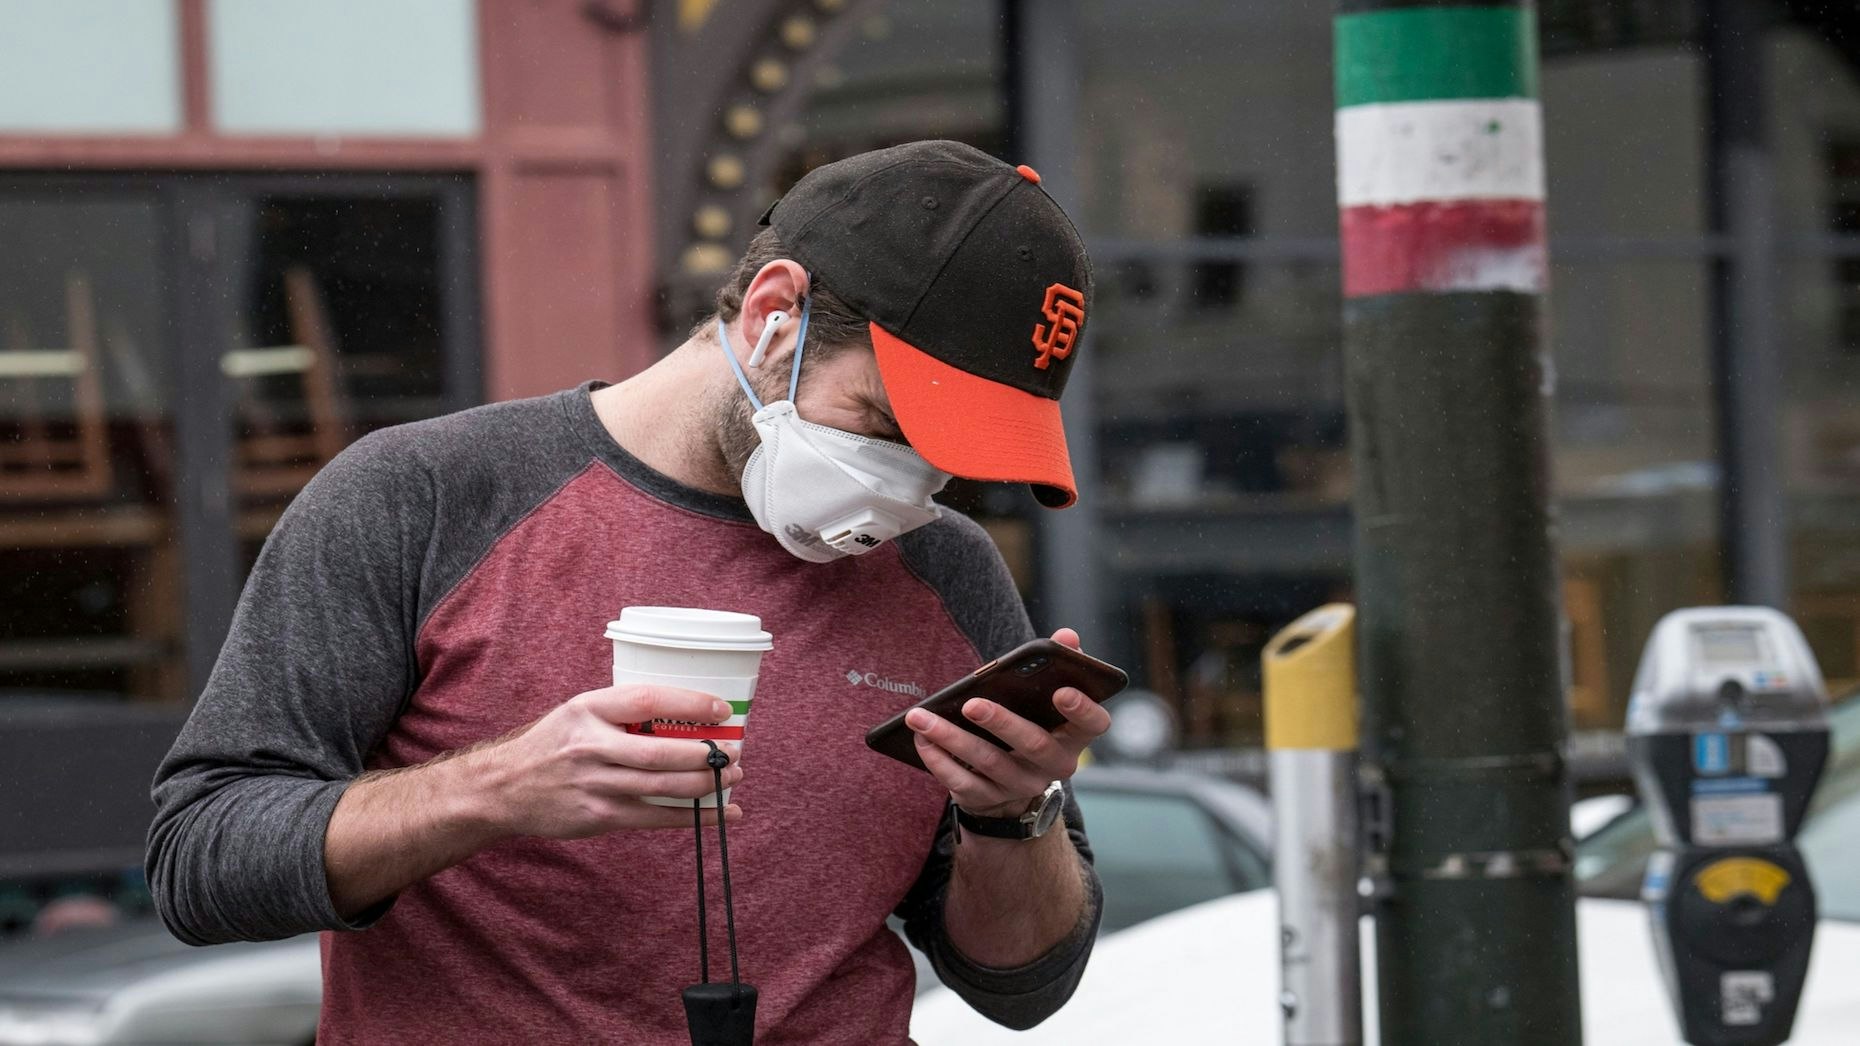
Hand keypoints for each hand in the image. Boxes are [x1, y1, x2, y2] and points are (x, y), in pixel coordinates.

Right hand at [466, 684, 744, 837]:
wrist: (504, 788)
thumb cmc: (553, 744)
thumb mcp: (578, 712)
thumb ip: (622, 711)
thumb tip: (687, 713)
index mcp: (588, 709)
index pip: (646, 700)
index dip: (688, 703)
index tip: (720, 708)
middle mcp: (590, 745)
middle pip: (659, 752)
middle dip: (705, 754)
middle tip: (736, 751)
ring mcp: (594, 784)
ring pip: (661, 787)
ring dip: (705, 785)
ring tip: (733, 778)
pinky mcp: (599, 816)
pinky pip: (655, 817)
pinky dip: (693, 817)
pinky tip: (722, 814)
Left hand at [906, 628, 1112, 818]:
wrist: (1010, 786)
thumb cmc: (1030, 723)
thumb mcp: (1046, 700)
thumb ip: (1059, 665)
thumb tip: (1066, 635)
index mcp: (1074, 736)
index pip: (1093, 724)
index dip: (1082, 709)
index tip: (1061, 690)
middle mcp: (1054, 765)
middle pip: (1034, 744)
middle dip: (1002, 722)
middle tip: (972, 704)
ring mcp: (1021, 785)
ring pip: (989, 762)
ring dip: (952, 737)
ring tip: (922, 716)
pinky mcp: (988, 798)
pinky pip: (962, 783)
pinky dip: (938, 760)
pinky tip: (921, 739)